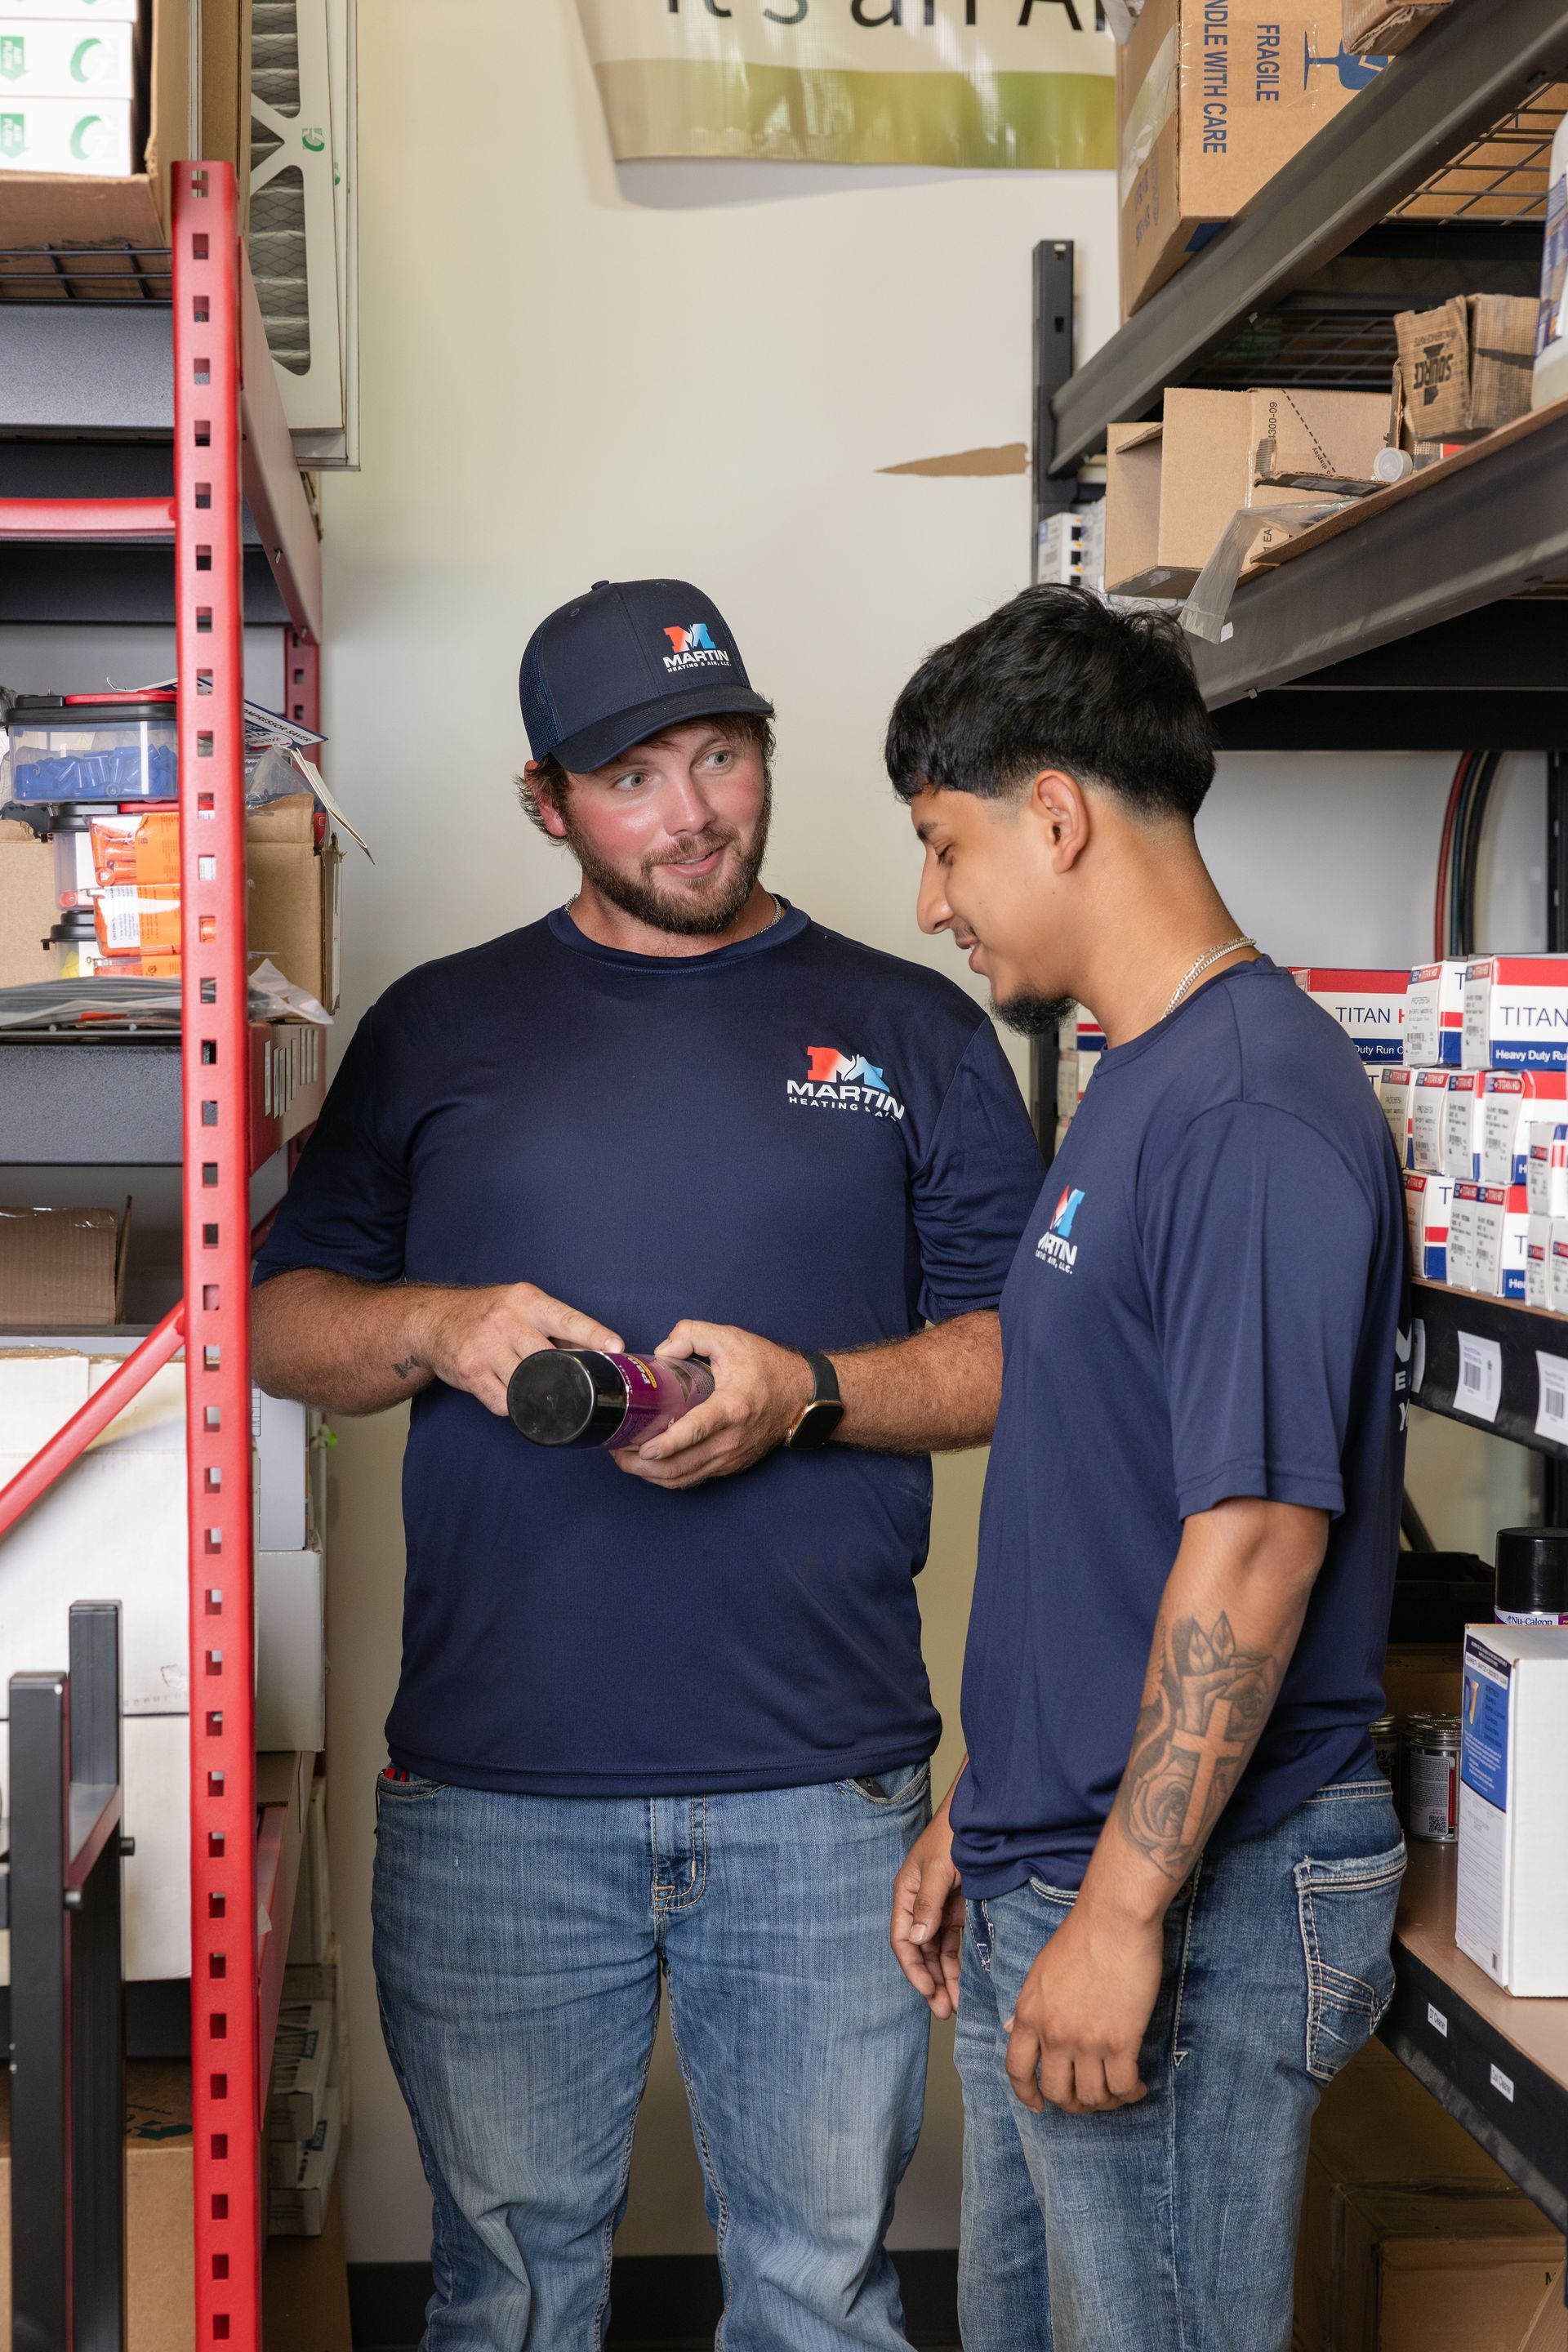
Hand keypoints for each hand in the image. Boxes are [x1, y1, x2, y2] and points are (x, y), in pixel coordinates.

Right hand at [418, 1284, 622, 1417]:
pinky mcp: (470, 1372)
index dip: (594, 1334)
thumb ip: (557, 1327)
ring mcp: (485, 1347)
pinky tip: (510, 1392)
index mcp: (526, 1300)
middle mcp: (506, 1320)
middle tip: (575, 1383)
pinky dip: (514, 1405)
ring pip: (528, 1384)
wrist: (434, 1320)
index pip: (567, 1318)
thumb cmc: (487, 1314)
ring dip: (535, 1390)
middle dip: (563, 1374)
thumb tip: (600, 1352)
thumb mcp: (522, 1306)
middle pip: (549, 1359)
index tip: (616, 1347)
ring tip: (532, 1384)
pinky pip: (504, 1402)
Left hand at [613, 1320, 812, 1490]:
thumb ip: (692, 1334)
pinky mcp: (731, 1465)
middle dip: (644, 1466)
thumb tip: (661, 1352)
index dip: (668, 1443)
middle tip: (617, 1453)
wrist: (803, 1396)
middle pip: (683, 1465)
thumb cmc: (768, 1367)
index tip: (643, 1448)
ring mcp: (731, 1457)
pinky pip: (695, 1478)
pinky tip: (651, 1467)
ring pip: (686, 1477)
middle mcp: (731, 1439)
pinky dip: (670, 1477)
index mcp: (732, 1407)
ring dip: (652, 1476)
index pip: (697, 1430)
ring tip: (625, 1461)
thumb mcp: (731, 1338)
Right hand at [891, 1810, 963, 2018]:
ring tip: (956, 2005)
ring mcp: (940, 1909)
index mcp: (906, 1894)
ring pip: (938, 1952)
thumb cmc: (953, 1836)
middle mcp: (920, 1905)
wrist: (981, 1817)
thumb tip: (916, 1939)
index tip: (928, 1990)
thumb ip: (927, 1903)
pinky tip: (965, 1984)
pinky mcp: (960, 1910)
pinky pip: (955, 1944)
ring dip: (944, 1978)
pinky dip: (958, 1964)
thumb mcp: (939, 1868)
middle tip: (944, 2010)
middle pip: (920, 1952)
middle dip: (930, 1982)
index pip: (902, 1939)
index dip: (913, 1968)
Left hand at [1004, 1896, 1161, 2114]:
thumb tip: (1015, 2029)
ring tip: (1118, 2091)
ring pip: (1093, 2097)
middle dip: (1074, 2103)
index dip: (1026, 2094)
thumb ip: (1030, 2006)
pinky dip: (1131, 2093)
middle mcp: (1053, 2034)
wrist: (1114, 1920)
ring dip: (1106, 2101)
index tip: (1037, 2105)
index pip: (1017, 2069)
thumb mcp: (1041, 1971)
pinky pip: (1123, 2087)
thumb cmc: (1081, 1936)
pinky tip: (1138, 2085)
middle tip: (1090, 2097)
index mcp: (1030, 2014)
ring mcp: (1086, 2041)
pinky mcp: (1120, 2042)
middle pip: (1057, 2092)